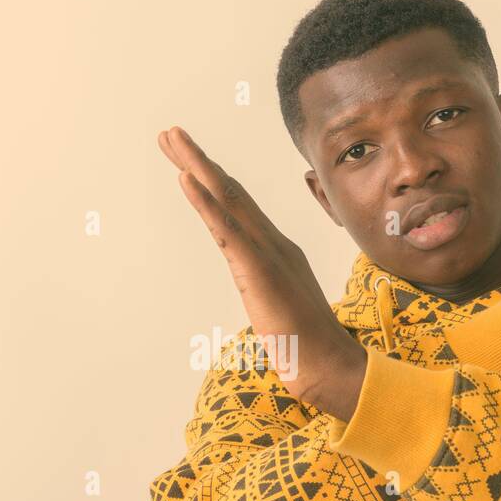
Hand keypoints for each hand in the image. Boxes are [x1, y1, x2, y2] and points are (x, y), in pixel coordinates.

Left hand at [158, 126, 367, 420]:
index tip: (189, 159)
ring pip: (225, 200)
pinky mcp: (256, 271)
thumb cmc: (309, 348)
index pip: (240, 208)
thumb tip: (260, 294)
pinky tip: (185, 178)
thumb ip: (270, 294)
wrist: (330, 367)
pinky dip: (204, 201)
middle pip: (230, 192)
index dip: (214, 179)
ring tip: (170, 138)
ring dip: (196, 166)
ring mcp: (265, 253)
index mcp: (277, 251)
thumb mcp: (282, 311)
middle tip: (169, 133)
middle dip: (198, 160)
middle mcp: (272, 243)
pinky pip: (225, 229)